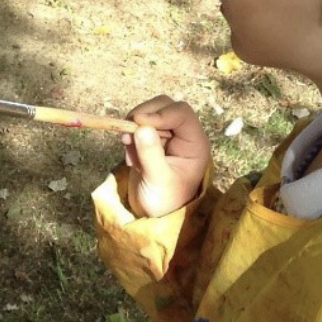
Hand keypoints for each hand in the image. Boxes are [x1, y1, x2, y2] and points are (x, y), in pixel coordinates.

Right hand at [122, 96, 210, 217]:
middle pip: (165, 106)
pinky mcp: (151, 140)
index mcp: (195, 143)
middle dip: (144, 116)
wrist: (153, 215)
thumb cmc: (164, 201)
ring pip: (149, 114)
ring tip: (130, 154)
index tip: (138, 122)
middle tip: (127, 133)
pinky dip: (130, 138)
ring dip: (134, 128)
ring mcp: (166, 136)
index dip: (160, 113)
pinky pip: (137, 127)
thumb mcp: (158, 180)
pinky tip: (132, 160)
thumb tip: (141, 128)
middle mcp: (183, 135)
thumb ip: (151, 154)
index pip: (181, 113)